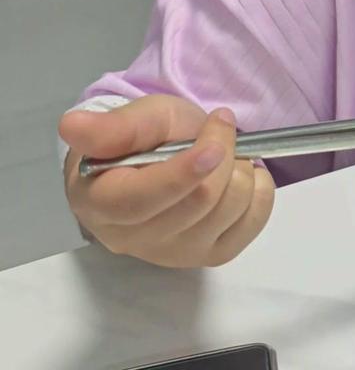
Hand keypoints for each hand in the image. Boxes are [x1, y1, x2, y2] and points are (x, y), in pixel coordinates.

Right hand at [59, 95, 274, 267]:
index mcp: (100, 203)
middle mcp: (131, 239)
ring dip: (242, 172)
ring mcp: (172, 254)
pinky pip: (252, 226)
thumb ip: (112, 127)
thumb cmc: (146, 137)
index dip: (182, 173)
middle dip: (223, 158)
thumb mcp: (136, 119)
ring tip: (228, 154)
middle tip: (219, 129)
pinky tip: (245, 175)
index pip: (141, 200)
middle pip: (197, 204)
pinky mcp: (208, 256)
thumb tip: (72, 126)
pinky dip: (260, 193)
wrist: (169, 156)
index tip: (213, 143)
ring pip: (228, 213)